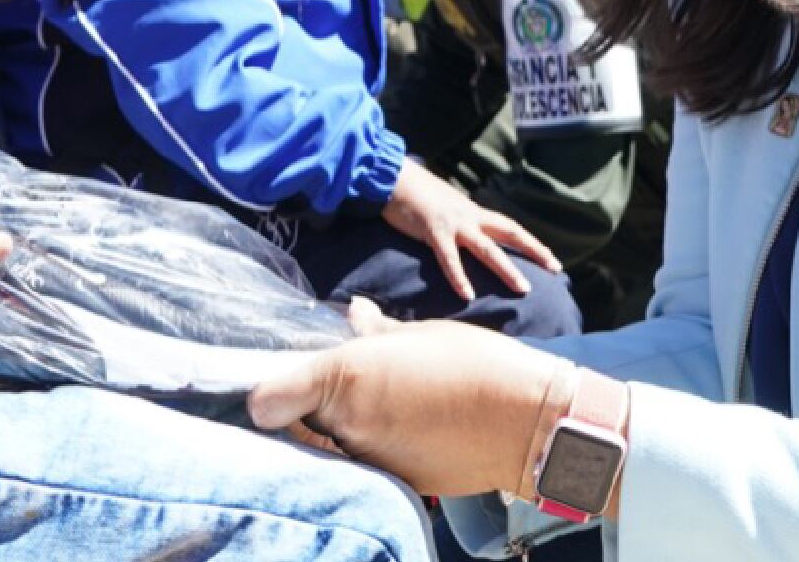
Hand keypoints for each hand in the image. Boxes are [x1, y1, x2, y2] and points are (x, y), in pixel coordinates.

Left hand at [250, 319, 568, 496]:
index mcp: (347, 377)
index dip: (271, 393)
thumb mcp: (422, 334)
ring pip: (335, 446)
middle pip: (302, 422)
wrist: (529, 422)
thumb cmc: (477, 365)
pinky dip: (377, 450)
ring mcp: (371, 461)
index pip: (269, 399)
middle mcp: (348, 424)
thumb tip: (354, 313)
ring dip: (346, 430)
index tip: (277, 386)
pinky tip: (409, 430)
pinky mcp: (396, 484)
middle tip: (345, 387)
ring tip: (388, 406)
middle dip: (313, 407)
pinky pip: (368, 465)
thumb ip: (376, 331)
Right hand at [382, 160, 559, 301]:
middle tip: (555, 268)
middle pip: (509, 232)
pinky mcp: (433, 230)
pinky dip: (458, 277)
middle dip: (534, 250)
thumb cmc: (414, 194)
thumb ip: (456, 223)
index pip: (509, 227)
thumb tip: (464, 239)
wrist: (392, 175)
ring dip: (506, 269)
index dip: (531, 242)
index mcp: (472, 211)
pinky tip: (467, 295)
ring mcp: (453, 222)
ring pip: (487, 248)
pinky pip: (449, 257)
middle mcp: (469, 216)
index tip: (551, 258)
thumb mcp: (443, 208)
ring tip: (523, 289)